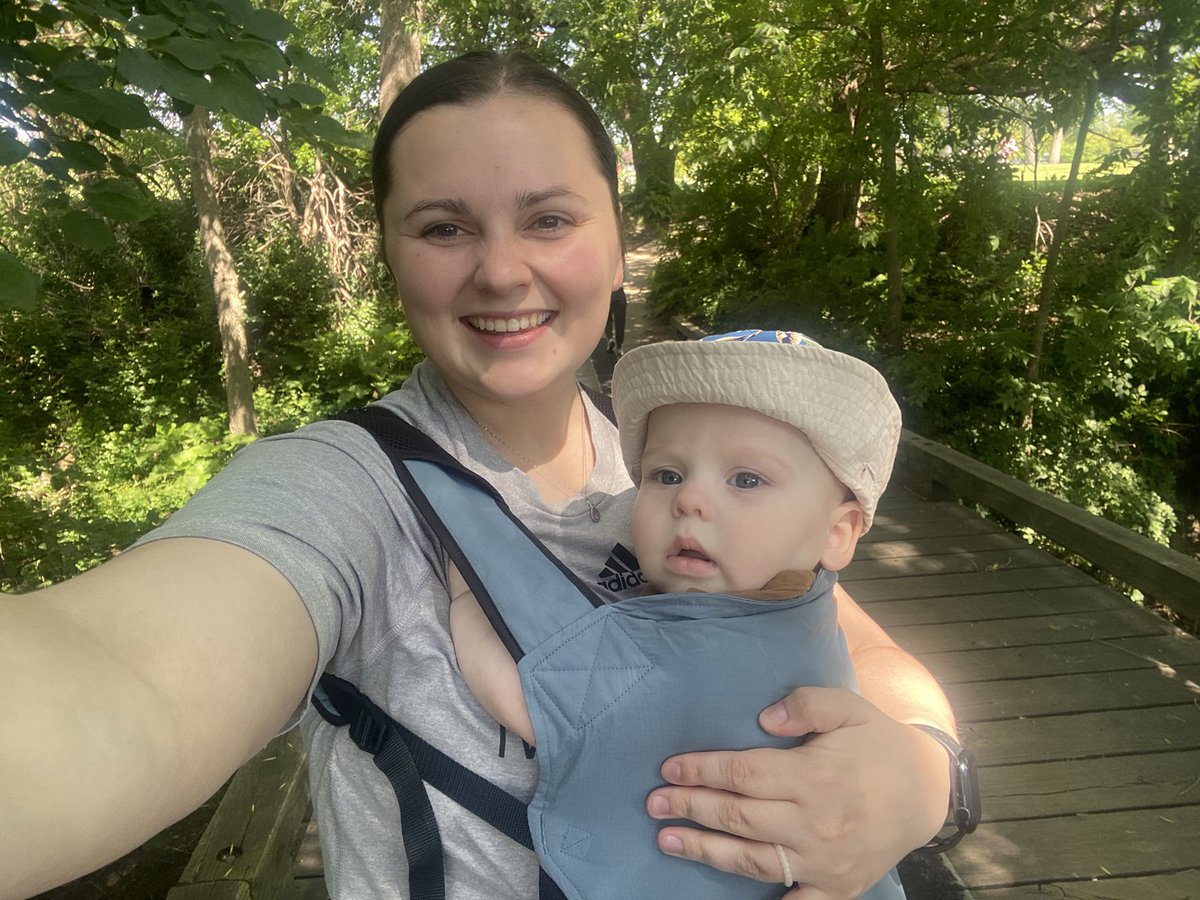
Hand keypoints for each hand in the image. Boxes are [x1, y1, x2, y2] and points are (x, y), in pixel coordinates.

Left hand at [645, 687, 949, 898]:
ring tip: (667, 840)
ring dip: (705, 850)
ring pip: (751, 859)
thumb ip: (806, 704)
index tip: (669, 768)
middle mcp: (815, 822)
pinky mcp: (836, 887)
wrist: (926, 793)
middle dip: (691, 808)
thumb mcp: (849, 707)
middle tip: (654, 803)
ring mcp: (823, 861)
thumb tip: (763, 717)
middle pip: (738, 816)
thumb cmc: (878, 744)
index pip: (743, 773)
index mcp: (814, 776)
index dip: (702, 769)